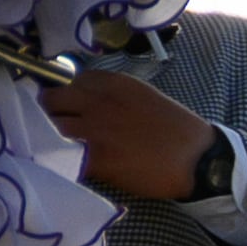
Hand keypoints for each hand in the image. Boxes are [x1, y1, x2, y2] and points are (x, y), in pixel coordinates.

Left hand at [41, 66, 216, 201]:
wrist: (199, 160)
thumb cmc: (176, 130)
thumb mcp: (142, 96)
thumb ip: (112, 94)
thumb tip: (87, 102)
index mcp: (111, 82)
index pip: (67, 80)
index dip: (63, 96)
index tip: (65, 108)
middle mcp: (97, 100)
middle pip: (50, 100)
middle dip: (47, 113)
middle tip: (53, 127)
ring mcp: (94, 129)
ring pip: (49, 127)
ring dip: (48, 137)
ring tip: (55, 147)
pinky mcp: (96, 158)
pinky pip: (61, 154)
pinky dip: (59, 159)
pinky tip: (66, 164)